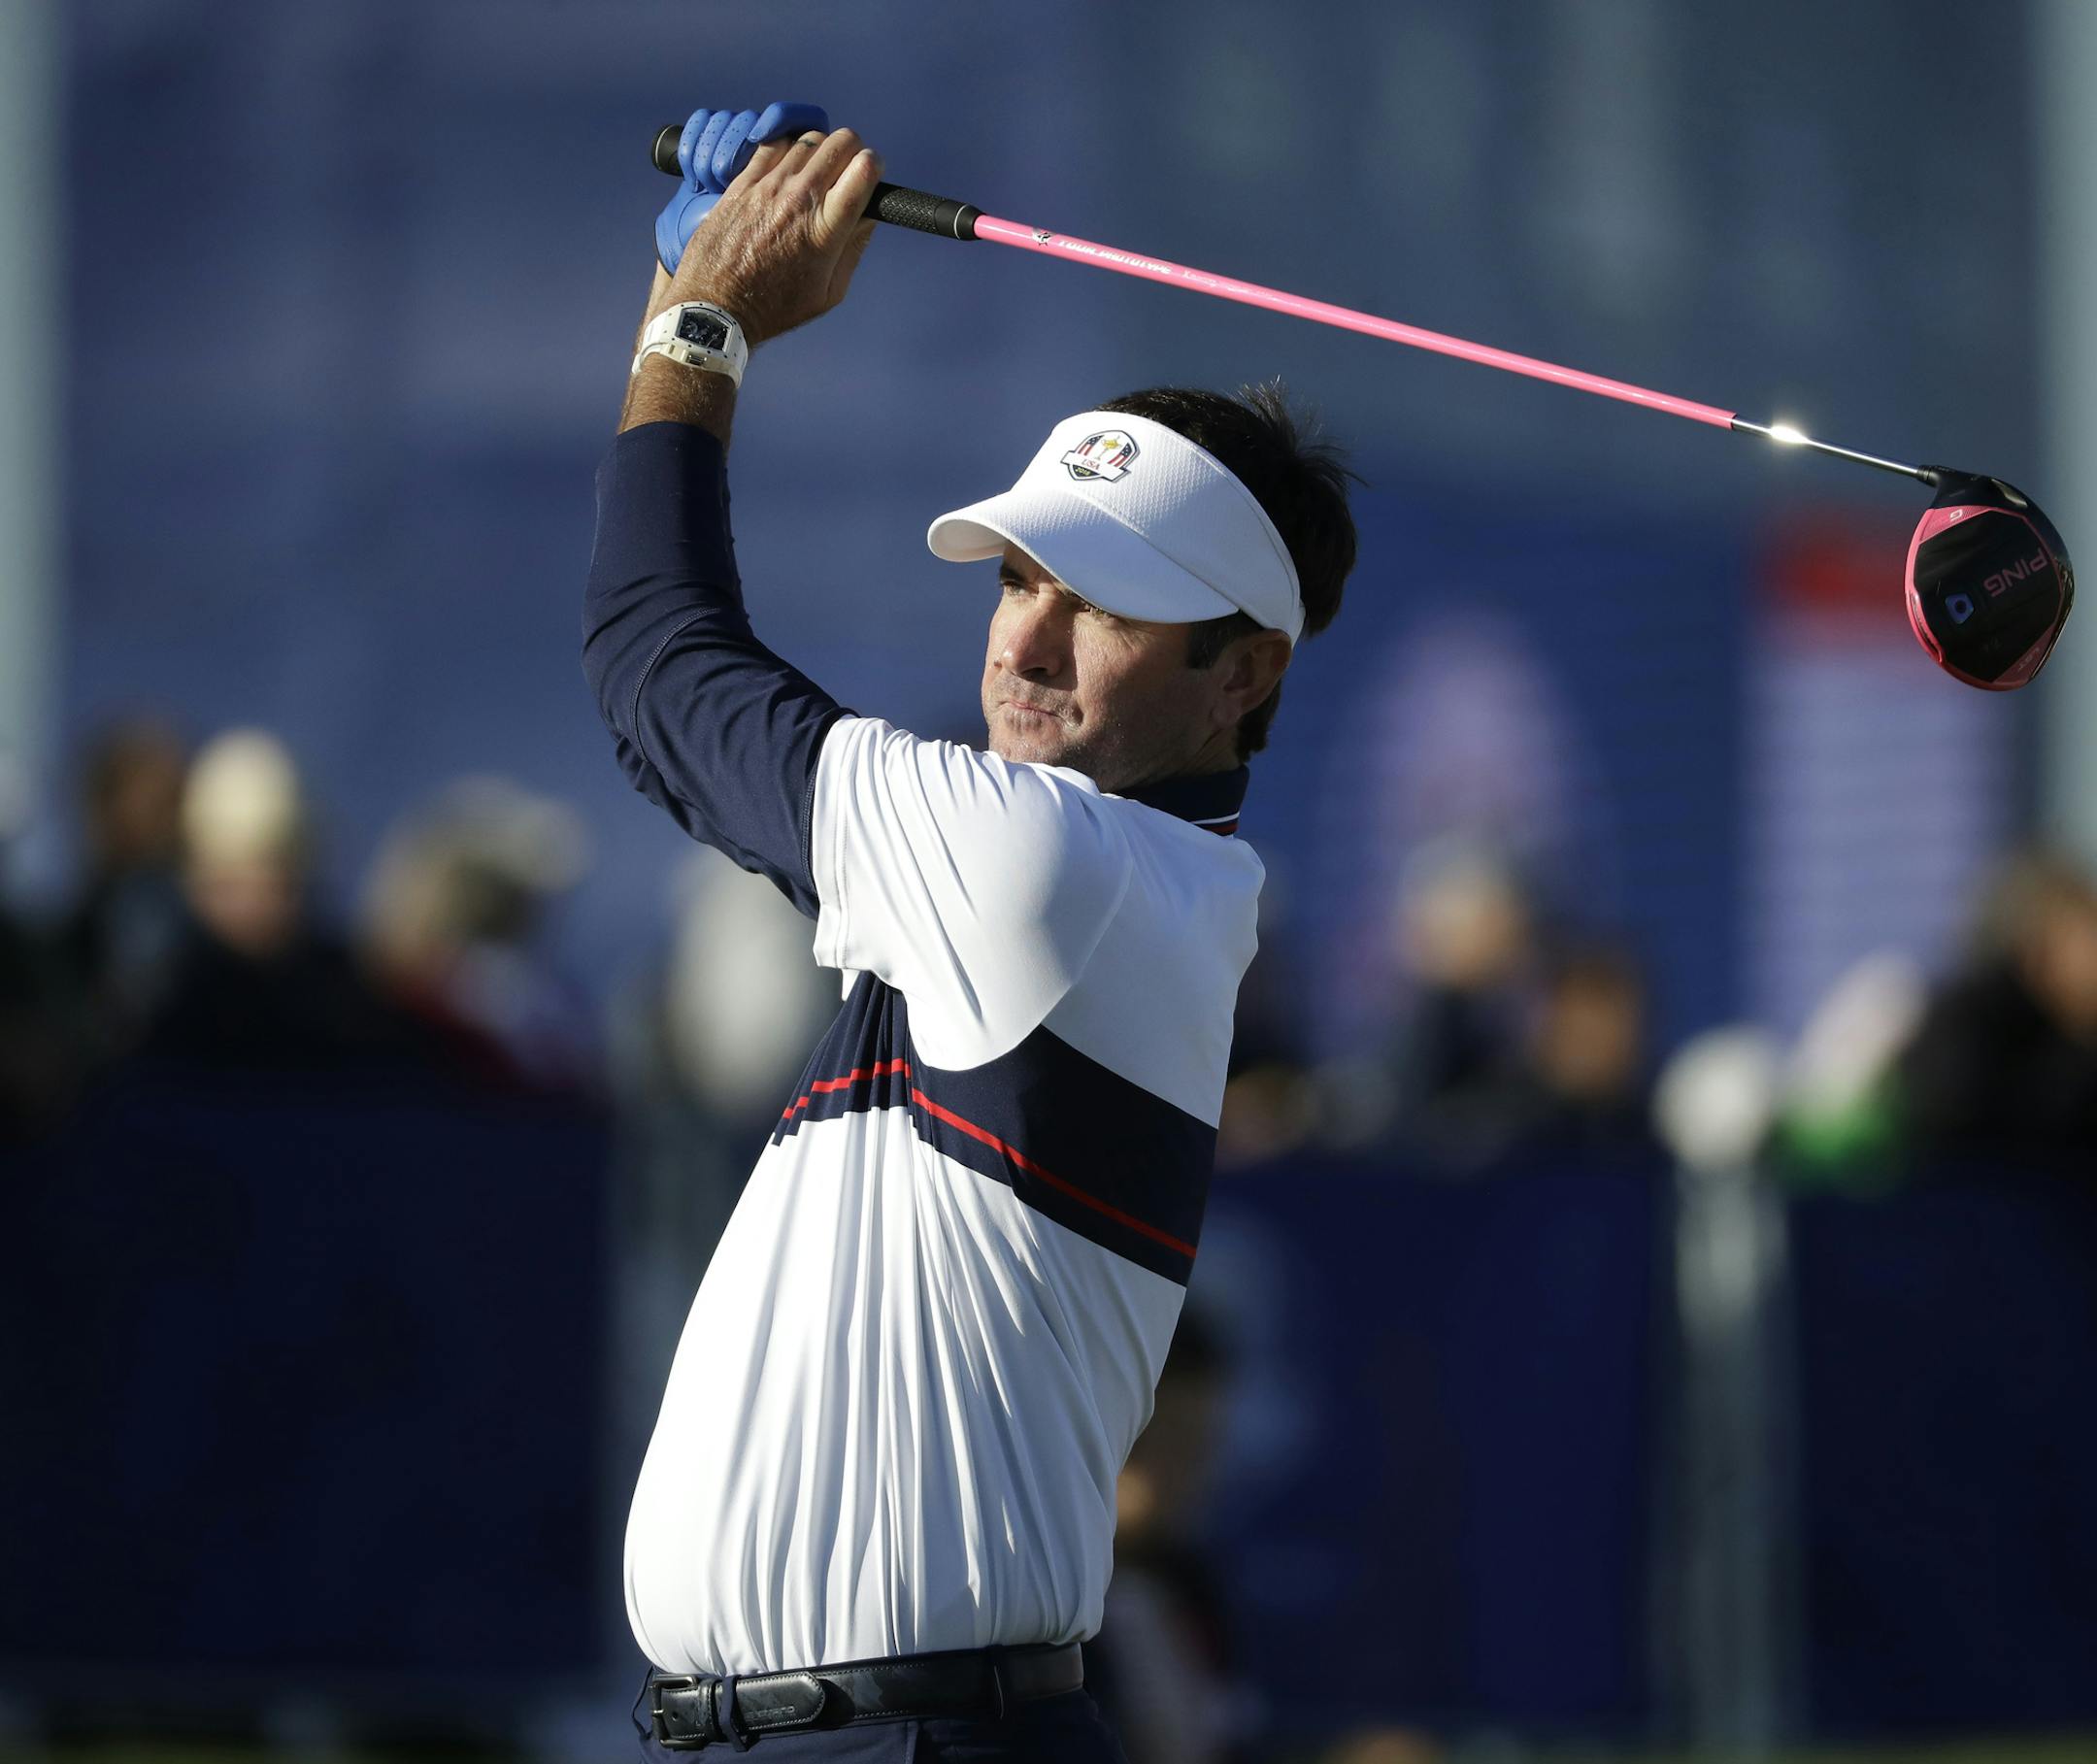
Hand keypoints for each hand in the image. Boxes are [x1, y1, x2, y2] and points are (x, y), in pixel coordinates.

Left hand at [661, 127, 882, 346]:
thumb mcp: (830, 292)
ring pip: (808, 138)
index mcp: (825, 228)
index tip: (869, 175)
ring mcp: (768, 186)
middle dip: (852, 150)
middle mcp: (799, 198)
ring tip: (815, 171)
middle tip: (846, 169)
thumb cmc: (775, 307)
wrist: (716, 306)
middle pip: (840, 142)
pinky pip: (773, 144)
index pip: (863, 169)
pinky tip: (787, 168)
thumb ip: (854, 248)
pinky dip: (787, 148)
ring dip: (819, 149)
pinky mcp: (742, 182)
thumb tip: (869, 213)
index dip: (873, 165)